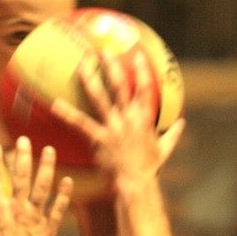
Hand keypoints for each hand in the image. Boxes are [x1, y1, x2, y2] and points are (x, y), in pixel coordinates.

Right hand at [0, 137, 72, 235]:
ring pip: (40, 188)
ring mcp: (34, 221)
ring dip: (45, 168)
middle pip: (19, 179)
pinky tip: (68, 180)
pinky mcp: (48, 232)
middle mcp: (16, 212)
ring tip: (49, 150)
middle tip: (23, 140)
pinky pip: (57, 210)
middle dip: (21, 158)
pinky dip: (63, 195)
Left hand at [51, 51, 184, 188]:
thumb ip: (172, 134)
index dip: (142, 71)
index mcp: (144, 120)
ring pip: (100, 99)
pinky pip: (81, 123)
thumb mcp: (164, 150)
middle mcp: (129, 119)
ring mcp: (113, 128)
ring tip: (81, 67)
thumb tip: (181, 124)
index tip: (137, 55)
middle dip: (112, 67)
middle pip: (120, 87)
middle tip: (104, 51)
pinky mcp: (100, 139)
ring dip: (90, 81)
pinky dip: (68, 113)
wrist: (136, 184)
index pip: (145, 89)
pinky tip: (56, 104)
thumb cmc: (149, 168)